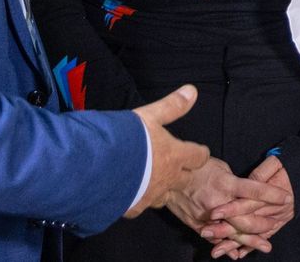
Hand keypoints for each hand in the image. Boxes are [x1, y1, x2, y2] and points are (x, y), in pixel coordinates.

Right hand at [126, 85, 209, 216]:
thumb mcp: (150, 116)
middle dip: (184, 174)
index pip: (198, 156)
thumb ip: (171, 106)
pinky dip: (138, 202)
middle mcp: (167, 178)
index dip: (199, 154)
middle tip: (180, 168)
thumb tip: (192, 91)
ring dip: (162, 189)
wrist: (100, 169)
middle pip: (185, 180)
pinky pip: (140, 207)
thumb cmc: (127, 140)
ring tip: (154, 183)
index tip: (199, 152)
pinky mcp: (132, 208)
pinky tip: (131, 197)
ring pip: (163, 196)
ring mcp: (150, 196)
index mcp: (174, 156)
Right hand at [165, 157, 292, 254]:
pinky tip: (238, 252)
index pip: (254, 189)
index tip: (286, 197)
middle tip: (277, 225)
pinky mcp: (198, 225)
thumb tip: (247, 190)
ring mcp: (208, 217)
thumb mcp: (220, 166)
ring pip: (233, 232)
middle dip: (265, 223)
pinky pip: (216, 238)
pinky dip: (227, 246)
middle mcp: (219, 202)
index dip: (272, 194)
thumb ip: (234, 181)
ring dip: (251, 241)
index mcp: (226, 183)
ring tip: (265, 246)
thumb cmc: (195, 168)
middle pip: (247, 218)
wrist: (166, 179)